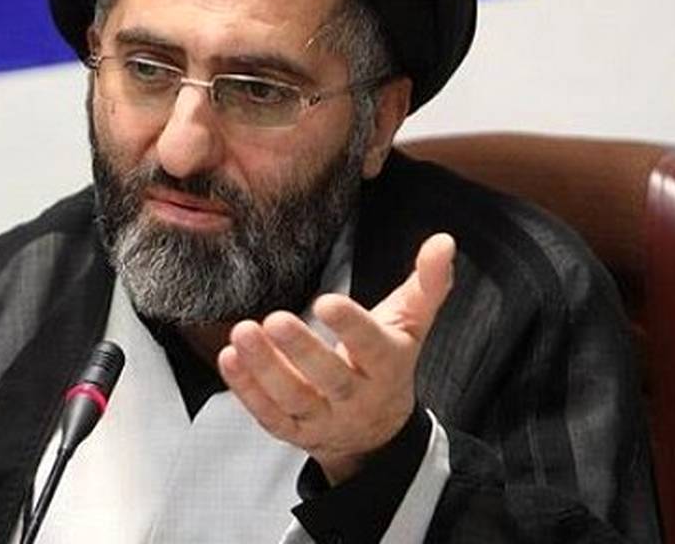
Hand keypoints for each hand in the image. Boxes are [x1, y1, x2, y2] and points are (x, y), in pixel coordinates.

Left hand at [217, 232, 454, 483]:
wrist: (376, 433)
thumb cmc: (389, 361)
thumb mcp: (411, 323)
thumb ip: (428, 282)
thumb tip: (444, 240)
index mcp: (387, 366)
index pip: (372, 348)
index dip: (352, 327)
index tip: (326, 301)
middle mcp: (357, 398)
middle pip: (330, 379)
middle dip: (302, 351)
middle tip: (275, 319)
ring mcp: (323, 419)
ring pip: (293, 400)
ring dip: (265, 369)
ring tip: (243, 333)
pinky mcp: (293, 431)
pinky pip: (268, 415)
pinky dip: (247, 390)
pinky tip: (229, 358)